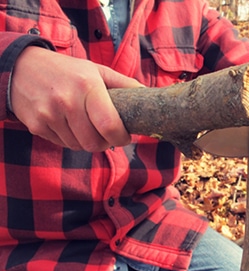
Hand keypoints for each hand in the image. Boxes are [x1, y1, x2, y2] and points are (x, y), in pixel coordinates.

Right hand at [10, 47, 142, 151]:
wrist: (21, 67)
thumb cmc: (67, 71)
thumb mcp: (96, 71)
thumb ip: (124, 84)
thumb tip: (149, 96)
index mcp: (87, 86)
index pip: (110, 126)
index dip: (122, 138)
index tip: (126, 136)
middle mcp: (67, 101)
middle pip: (95, 143)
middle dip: (106, 143)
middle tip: (108, 135)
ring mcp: (49, 114)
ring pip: (79, 146)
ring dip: (88, 142)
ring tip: (88, 126)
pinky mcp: (36, 125)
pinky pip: (63, 144)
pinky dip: (71, 140)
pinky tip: (69, 125)